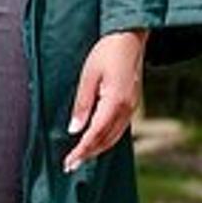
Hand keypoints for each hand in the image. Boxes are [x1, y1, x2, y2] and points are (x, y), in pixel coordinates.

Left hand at [62, 28, 147, 170]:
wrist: (131, 37)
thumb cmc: (107, 51)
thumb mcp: (88, 75)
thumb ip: (82, 105)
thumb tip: (74, 129)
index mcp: (115, 102)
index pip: (95, 134)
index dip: (81, 151)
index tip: (69, 163)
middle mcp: (127, 109)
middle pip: (106, 140)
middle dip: (88, 154)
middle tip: (71, 165)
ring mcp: (132, 107)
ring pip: (114, 137)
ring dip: (98, 148)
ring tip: (81, 156)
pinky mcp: (133, 103)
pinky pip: (120, 128)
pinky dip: (107, 138)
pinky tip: (97, 139)